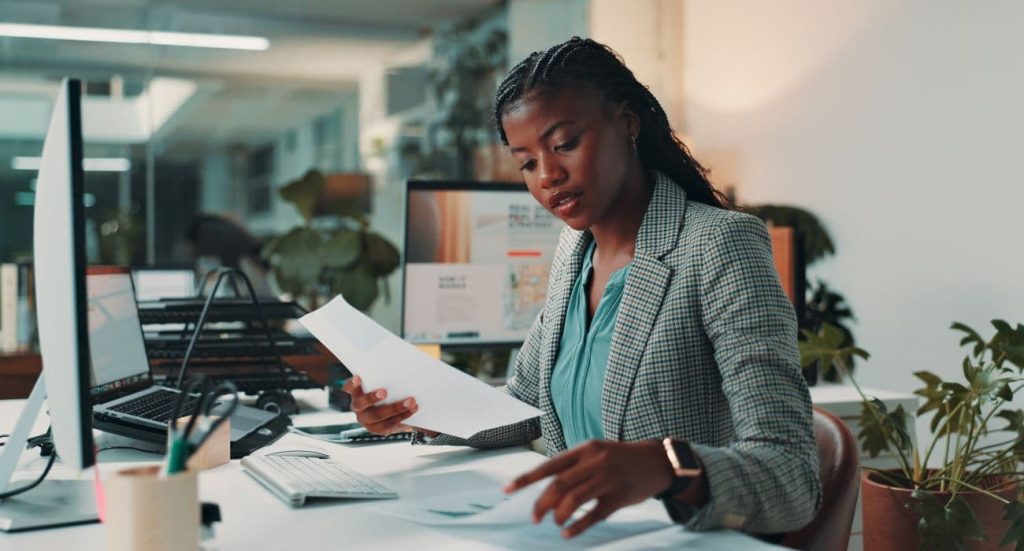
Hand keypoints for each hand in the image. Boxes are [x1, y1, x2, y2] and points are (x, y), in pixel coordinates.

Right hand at [342, 375, 418, 434]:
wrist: (396, 408)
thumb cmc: (389, 387)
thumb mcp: (386, 380)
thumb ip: (387, 375)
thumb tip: (401, 362)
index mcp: (356, 392)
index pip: (349, 387)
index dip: (352, 384)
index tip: (358, 377)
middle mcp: (358, 407)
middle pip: (361, 404)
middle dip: (372, 398)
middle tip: (384, 391)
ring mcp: (367, 420)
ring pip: (378, 417)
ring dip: (395, 408)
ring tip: (411, 401)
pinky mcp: (379, 429)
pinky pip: (390, 424)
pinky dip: (403, 416)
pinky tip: (414, 409)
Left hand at [504, 440, 673, 538]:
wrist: (657, 461)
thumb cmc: (619, 458)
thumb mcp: (596, 451)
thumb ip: (573, 465)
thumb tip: (545, 487)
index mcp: (584, 449)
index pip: (548, 465)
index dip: (526, 479)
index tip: (507, 490)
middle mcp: (594, 462)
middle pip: (559, 485)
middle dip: (541, 504)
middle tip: (534, 517)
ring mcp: (608, 479)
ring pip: (574, 500)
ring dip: (558, 516)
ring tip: (555, 523)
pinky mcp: (620, 497)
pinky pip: (594, 515)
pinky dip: (577, 526)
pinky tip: (568, 534)